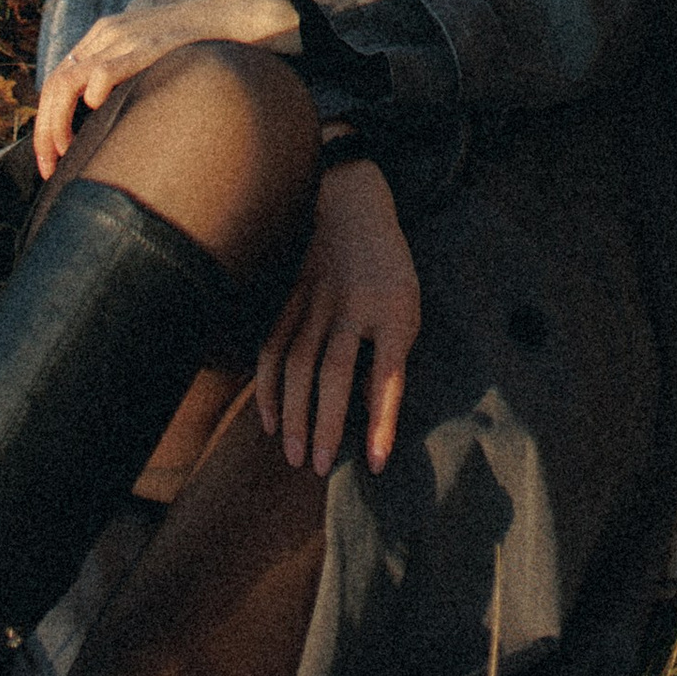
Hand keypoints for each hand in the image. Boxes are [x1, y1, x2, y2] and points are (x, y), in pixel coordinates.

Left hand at [31, 0, 301, 178]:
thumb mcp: (152, 58)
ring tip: (65, 156)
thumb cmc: (199, 48)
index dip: (47, 123)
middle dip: (45, 131)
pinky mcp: (149, 45)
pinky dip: (93, 94)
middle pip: (56, 83)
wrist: (239, 16)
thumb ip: (128, 80)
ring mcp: (127, 37)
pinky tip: (100, 114)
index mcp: (105, 36)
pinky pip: (105, 69)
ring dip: (58, 124)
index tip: (52, 161)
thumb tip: (106, 128)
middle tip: (50, 168)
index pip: (58, 80)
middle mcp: (108, 34)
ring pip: (69, 80)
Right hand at [256, 158, 420, 478]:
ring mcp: (317, 301)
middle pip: (334, 372)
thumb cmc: (390, 270)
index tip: (374, 462)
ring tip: (295, 456)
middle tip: (319, 468)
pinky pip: (274, 346)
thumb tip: (367, 411)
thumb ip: (390, 356)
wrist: (355, 207)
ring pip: (299, 363)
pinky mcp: (292, 299)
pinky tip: (270, 419)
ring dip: (294, 413)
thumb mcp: (407, 308)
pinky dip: (269, 386)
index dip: (381, 420)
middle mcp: (353, 306)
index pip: (388, 373)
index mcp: (393, 310)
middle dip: (325, 423)